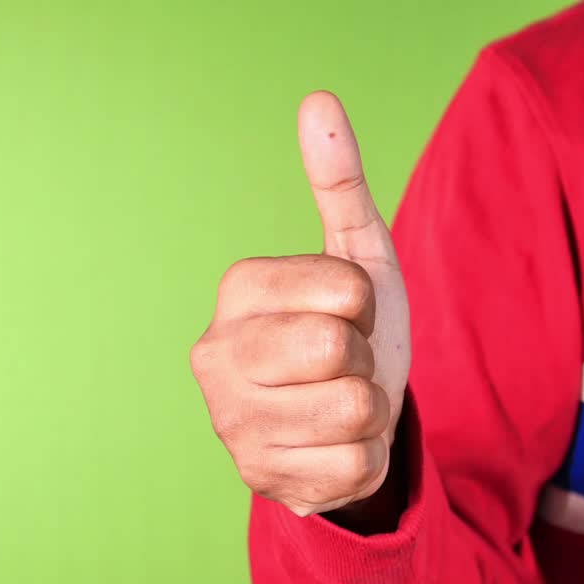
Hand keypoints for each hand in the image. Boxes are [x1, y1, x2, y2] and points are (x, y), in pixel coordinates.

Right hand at [191, 92, 410, 516]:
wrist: (346, 423)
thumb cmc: (350, 331)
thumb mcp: (356, 257)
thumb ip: (339, 182)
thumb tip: (320, 101)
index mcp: (237, 290)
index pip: (345, 289)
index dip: (365, 304)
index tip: (347, 315)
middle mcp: (215, 355)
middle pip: (341, 349)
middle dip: (364, 359)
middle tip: (343, 365)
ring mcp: (231, 424)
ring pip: (354, 412)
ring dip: (368, 412)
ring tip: (339, 405)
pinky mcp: (261, 482)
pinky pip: (355, 467)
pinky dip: (362, 460)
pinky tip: (333, 448)